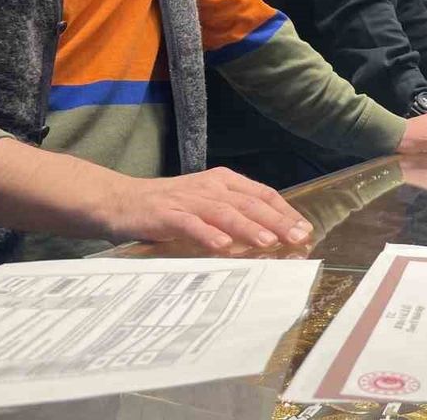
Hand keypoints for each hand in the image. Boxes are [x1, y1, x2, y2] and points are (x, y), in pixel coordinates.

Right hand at [104, 168, 313, 250]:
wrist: (122, 200)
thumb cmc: (171, 206)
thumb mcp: (208, 203)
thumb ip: (235, 214)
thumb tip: (272, 234)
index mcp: (224, 181)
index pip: (262, 194)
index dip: (285, 211)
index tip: (304, 228)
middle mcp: (211, 187)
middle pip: (250, 203)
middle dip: (276, 221)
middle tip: (297, 237)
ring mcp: (189, 200)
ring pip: (225, 213)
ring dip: (248, 228)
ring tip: (268, 242)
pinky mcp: (167, 214)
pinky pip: (191, 225)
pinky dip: (208, 234)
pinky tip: (223, 246)